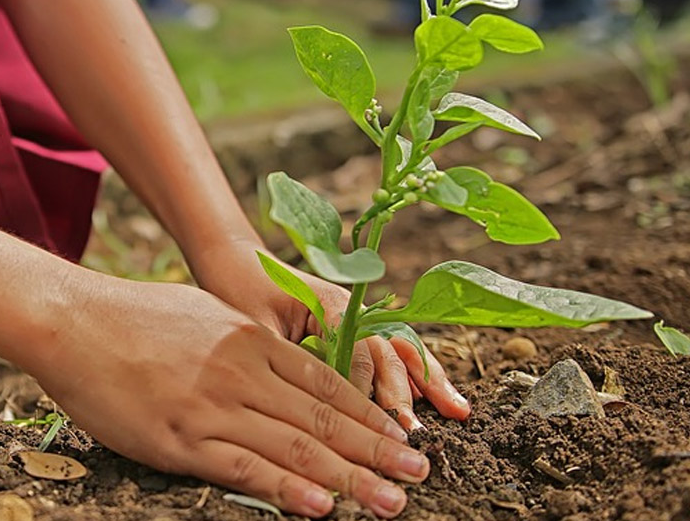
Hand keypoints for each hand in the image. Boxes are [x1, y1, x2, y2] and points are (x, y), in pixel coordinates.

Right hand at [25, 275, 428, 517]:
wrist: (74, 319)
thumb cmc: (138, 318)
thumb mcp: (206, 316)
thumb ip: (248, 345)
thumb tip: (281, 373)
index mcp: (252, 340)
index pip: (327, 384)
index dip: (370, 413)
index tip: (401, 436)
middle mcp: (243, 371)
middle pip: (324, 417)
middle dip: (376, 448)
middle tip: (418, 473)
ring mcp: (213, 405)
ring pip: (295, 446)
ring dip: (349, 476)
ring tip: (391, 499)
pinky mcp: (179, 437)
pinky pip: (243, 467)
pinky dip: (285, 490)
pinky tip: (320, 507)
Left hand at [189, 239, 470, 429]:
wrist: (236, 260)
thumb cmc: (239, 290)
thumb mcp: (254, 326)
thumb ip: (284, 357)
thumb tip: (304, 404)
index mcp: (330, 303)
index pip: (359, 351)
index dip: (365, 390)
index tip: (371, 426)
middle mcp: (352, 308)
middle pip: (389, 351)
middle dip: (406, 393)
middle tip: (415, 434)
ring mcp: (358, 316)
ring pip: (401, 349)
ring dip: (428, 381)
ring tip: (458, 412)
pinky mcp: (354, 326)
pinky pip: (391, 350)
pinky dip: (416, 373)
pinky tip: (435, 397)